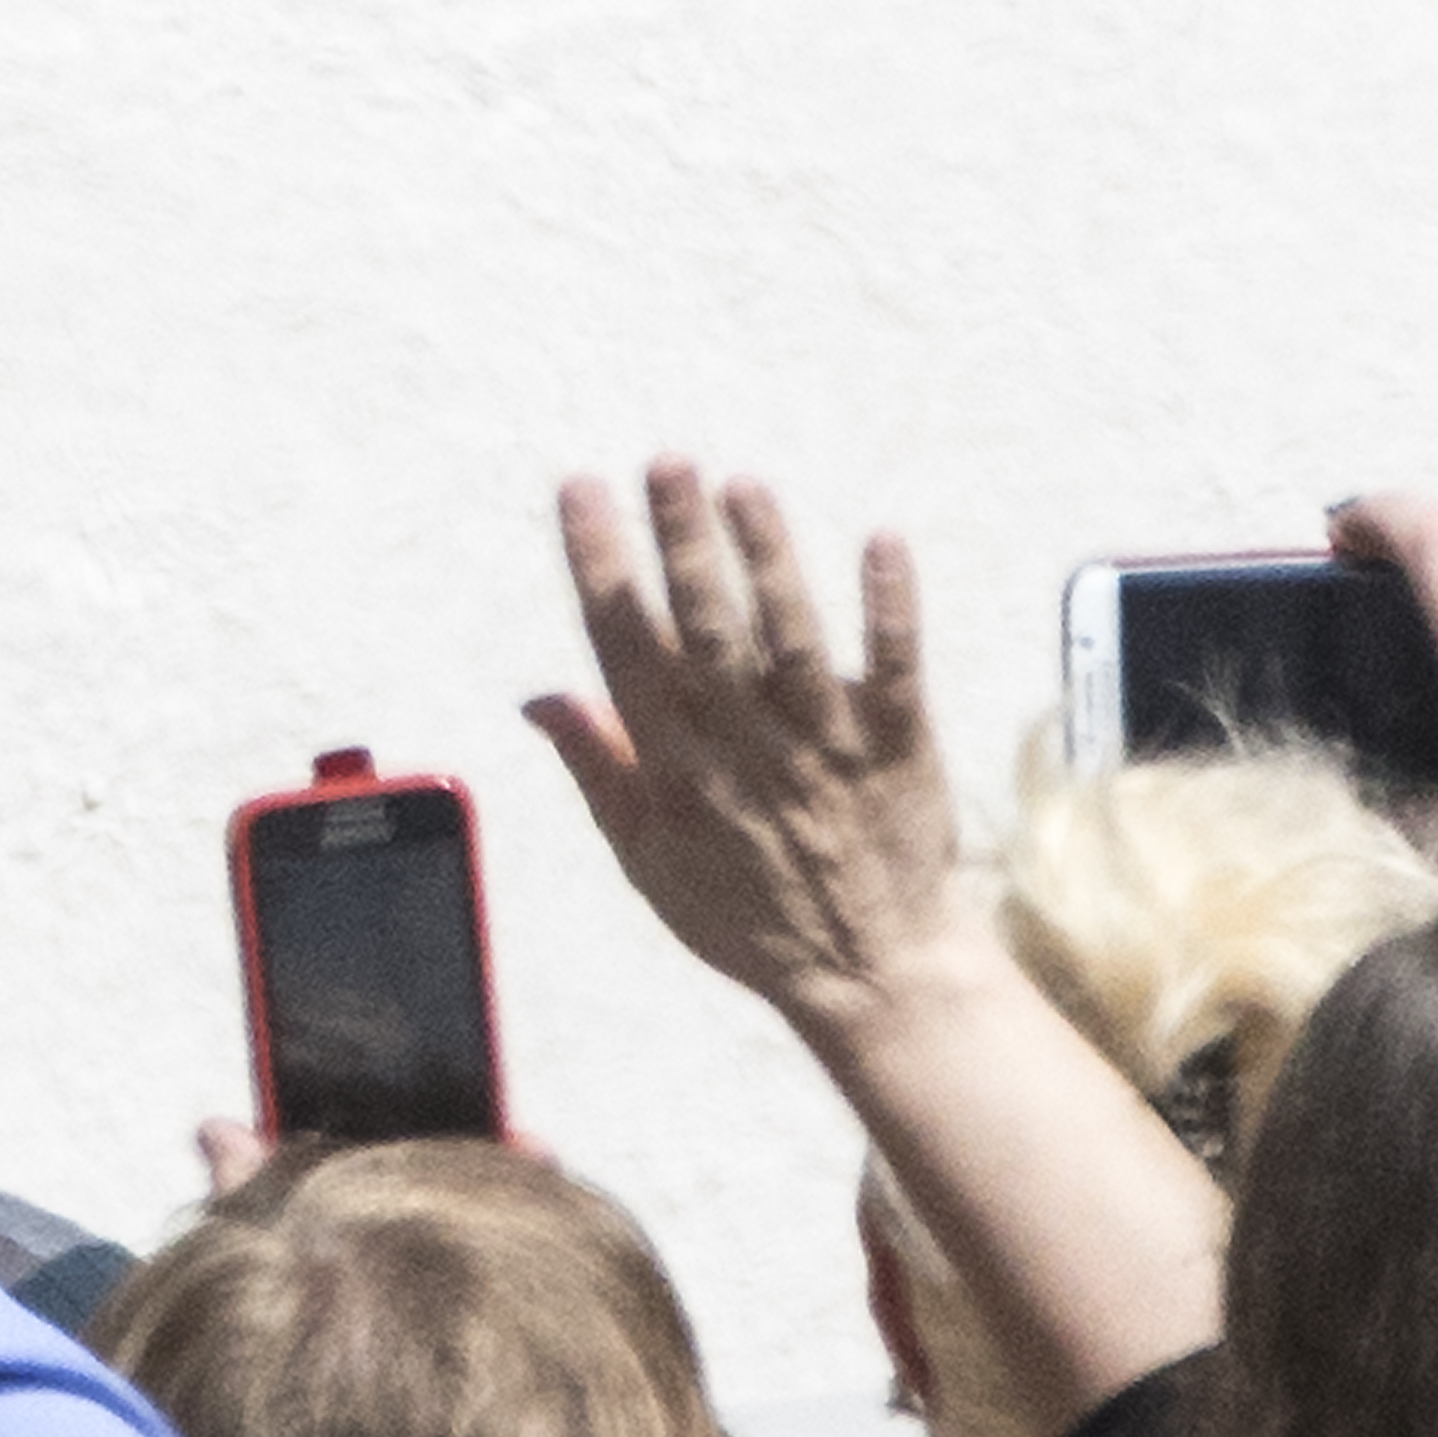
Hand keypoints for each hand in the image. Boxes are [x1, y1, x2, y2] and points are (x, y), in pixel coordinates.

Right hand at [524, 461, 965, 1033]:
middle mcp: (744, 749)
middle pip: (705, 631)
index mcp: (675, 768)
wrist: (868, 972)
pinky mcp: (898, 750)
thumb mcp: (647, 856)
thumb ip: (598, 768)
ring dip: (767, 561)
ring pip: (790, 640)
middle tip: (666, 464)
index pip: (625, 649)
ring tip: (744, 487)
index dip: (601, 568)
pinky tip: (881, 543)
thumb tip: (539, 693)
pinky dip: (889, 610)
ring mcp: (824, 747)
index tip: (580, 492)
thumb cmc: (748, 912)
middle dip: (681, 545)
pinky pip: (894, 671)